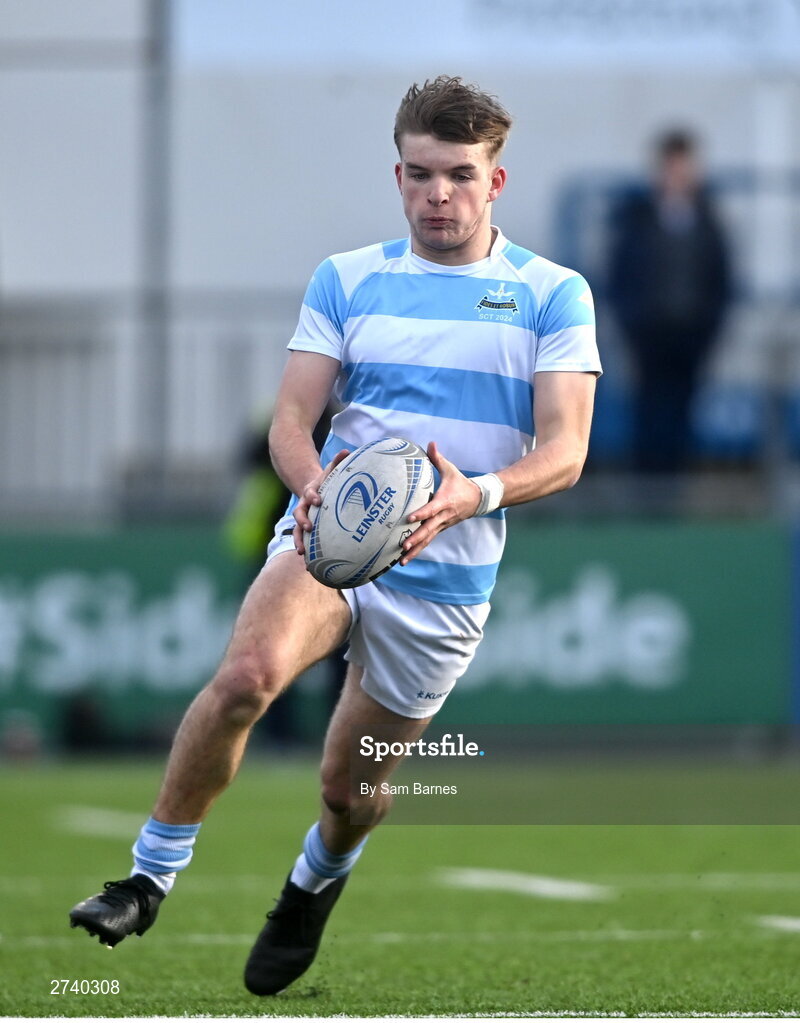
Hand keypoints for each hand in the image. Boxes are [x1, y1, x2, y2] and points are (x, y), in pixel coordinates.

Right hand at [292, 449, 349, 554]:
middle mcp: (304, 506)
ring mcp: (304, 518)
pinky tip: (309, 564)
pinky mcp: (306, 529)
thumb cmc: (327, 483)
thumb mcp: (331, 471)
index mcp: (311, 492)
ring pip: (297, 530)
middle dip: (303, 521)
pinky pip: (303, 540)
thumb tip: (347, 450)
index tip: (318, 500)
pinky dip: (305, 549)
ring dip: (298, 540)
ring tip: (302, 551)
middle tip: (309, 528)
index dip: (312, 496)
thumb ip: (337, 462)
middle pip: (299, 514)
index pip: (309, 493)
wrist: (313, 491)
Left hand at [400, 441, 481, 564]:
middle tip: (403, 546)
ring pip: (428, 539)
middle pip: (428, 529)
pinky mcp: (440, 529)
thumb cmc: (461, 483)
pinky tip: (405, 558)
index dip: (421, 514)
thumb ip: (437, 458)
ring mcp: (442, 524)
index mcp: (444, 501)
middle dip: (416, 538)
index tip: (409, 519)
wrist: (478, 499)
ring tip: (401, 560)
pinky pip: (428, 541)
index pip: (432, 509)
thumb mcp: (450, 470)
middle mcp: (443, 516)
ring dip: (415, 550)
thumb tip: (430, 443)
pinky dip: (418, 550)